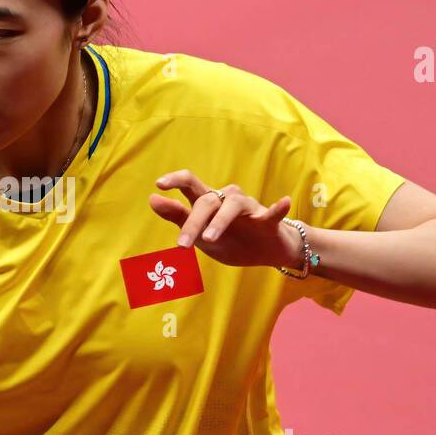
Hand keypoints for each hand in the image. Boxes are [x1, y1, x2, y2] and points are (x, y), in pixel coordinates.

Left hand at [149, 170, 297, 268]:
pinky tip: (283, 202)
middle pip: (207, 201)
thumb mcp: (199, 234)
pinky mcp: (269, 220)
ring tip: (210, 239)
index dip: (175, 180)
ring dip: (220, 221)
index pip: (190, 183)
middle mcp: (227, 199)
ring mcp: (249, 208)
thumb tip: (152, 198)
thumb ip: (177, 216)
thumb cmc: (231, 240)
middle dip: (193, 223)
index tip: (159, 184)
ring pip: (233, 205)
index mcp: (208, 202)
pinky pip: (273, 212)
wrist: (266, 254)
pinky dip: (278, 207)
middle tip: (182, 246)